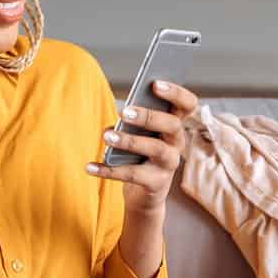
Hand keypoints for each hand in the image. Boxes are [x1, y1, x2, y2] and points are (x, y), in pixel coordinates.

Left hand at [86, 80, 199, 212]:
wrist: (144, 194)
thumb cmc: (140, 155)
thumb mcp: (139, 135)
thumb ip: (134, 121)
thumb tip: (121, 115)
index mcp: (174, 125)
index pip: (188, 104)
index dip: (176, 93)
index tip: (155, 84)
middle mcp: (177, 143)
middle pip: (172, 125)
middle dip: (149, 116)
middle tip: (125, 112)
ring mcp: (169, 164)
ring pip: (156, 149)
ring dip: (131, 141)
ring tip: (107, 136)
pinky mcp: (156, 184)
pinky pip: (133, 175)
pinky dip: (109, 170)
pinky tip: (90, 166)